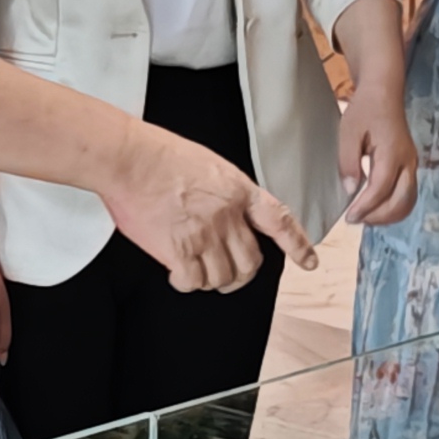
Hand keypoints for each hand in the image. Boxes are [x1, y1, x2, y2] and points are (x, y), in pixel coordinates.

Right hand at [98, 123, 319, 295]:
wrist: (130, 159)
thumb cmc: (160, 155)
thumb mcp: (209, 165)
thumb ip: (225, 193)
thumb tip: (225, 216)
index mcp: (238, 190)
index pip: (278, 221)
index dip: (297, 244)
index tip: (307, 261)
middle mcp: (227, 216)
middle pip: (250, 262)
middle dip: (240, 275)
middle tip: (228, 277)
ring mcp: (204, 235)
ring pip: (222, 277)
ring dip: (210, 280)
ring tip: (195, 271)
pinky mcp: (178, 250)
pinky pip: (193, 281)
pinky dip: (186, 283)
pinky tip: (177, 275)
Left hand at [335, 85, 420, 230]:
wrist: (384, 93)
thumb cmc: (365, 110)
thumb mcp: (348, 132)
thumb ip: (349, 162)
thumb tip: (351, 191)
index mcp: (392, 153)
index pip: (380, 189)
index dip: (365, 207)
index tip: (349, 218)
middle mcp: (408, 162)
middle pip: (400, 201)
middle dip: (378, 216)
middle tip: (355, 220)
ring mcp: (412, 165)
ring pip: (408, 201)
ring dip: (388, 216)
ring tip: (365, 217)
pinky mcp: (411, 166)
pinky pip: (408, 195)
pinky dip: (394, 207)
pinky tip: (376, 208)